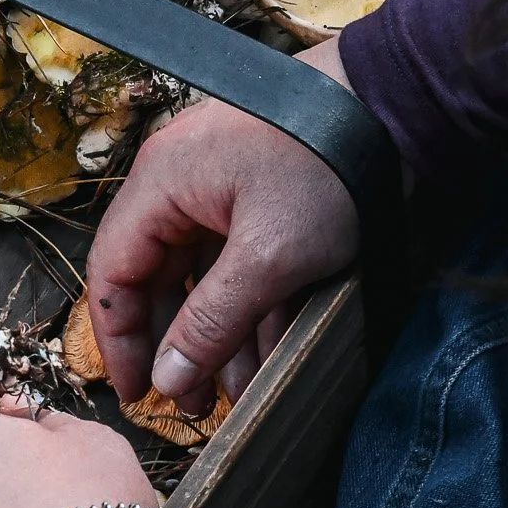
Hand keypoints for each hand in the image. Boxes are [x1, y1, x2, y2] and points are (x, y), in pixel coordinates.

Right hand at [85, 37, 360, 418]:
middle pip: (156, 280)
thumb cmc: (326, 166)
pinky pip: (236, 261)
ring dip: (218, 335)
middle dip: (177, 347)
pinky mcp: (258, 195)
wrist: (395, 104)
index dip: (119, 340)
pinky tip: (269, 351)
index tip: (137, 394)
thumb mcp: (268, 257)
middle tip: (193, 404)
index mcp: (160, 185)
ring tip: (239, 390)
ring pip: (202, 277)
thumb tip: (166, 378)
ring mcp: (219, 189)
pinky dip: (249, 306)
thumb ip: (212, 322)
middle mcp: (178, 185)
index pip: (112, 273)